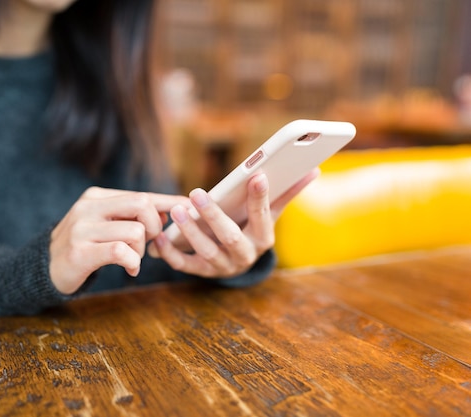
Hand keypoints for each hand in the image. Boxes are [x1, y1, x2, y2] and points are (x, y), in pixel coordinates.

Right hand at [49, 187, 188, 293]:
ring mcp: (82, 228)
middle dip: (155, 226)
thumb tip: (168, 210)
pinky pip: (121, 251)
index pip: (141, 195)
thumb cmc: (83, 246)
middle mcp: (88, 207)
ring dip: (141, 251)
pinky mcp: (80, 251)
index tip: (190, 206)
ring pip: (135, 231)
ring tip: (132, 260)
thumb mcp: (104, 224)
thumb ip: (131, 216)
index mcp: (96, 196)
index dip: (169, 202)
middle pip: (142, 204)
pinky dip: (132, 262)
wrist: (44, 268)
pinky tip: (129, 268)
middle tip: (149, 244)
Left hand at [148, 169, 318, 277]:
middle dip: (213, 215)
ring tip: (177, 209)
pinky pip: (184, 265)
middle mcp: (244, 255)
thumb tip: (314, 169)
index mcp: (263, 238)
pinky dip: (170, 252)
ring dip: (190, 231)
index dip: (260, 197)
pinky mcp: (201, 272)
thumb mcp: (270, 215)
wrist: (238, 263)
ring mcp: (222, 266)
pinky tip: (159, 235)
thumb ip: (287, 192)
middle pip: (229, 236)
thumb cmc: (253, 229)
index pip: (263, 217)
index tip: (257, 175)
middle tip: (197, 192)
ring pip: (205, 250)